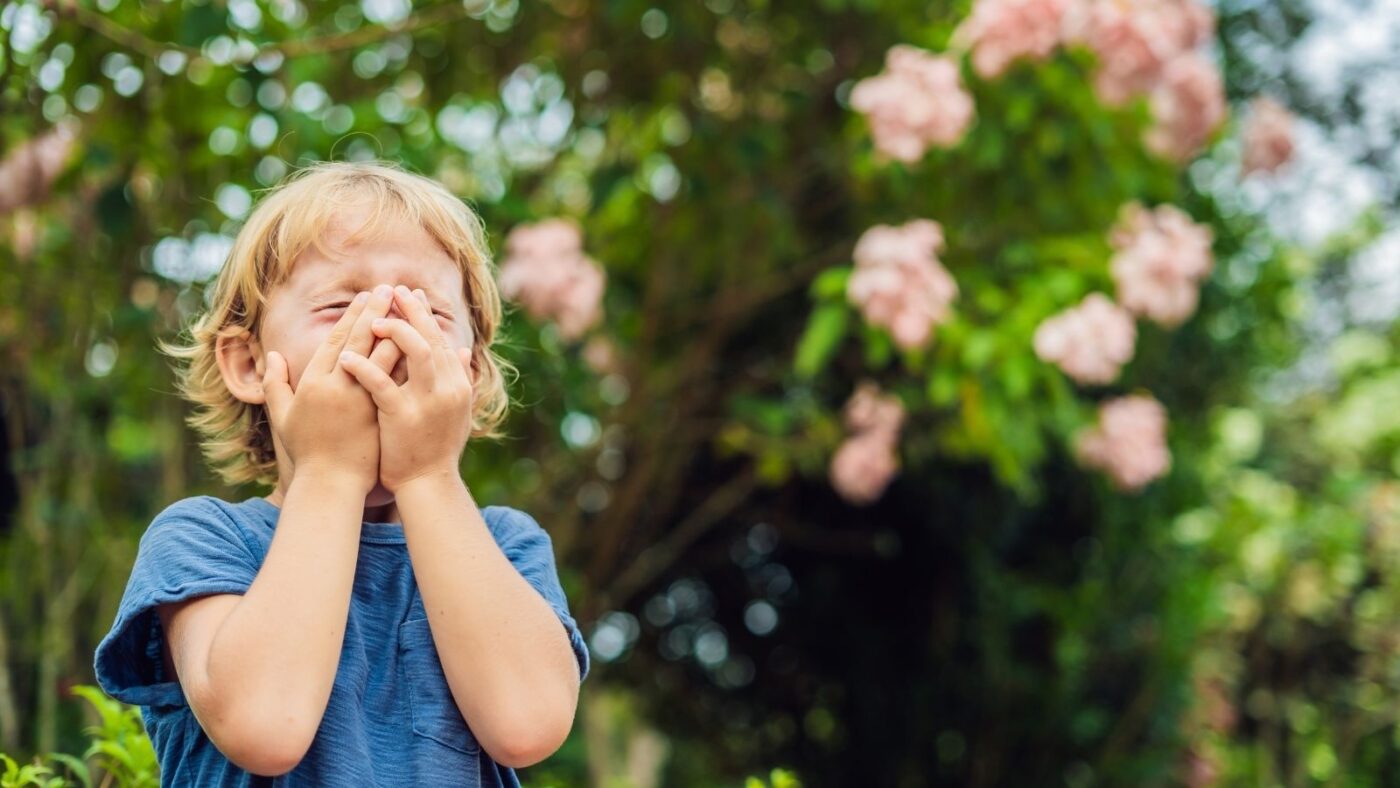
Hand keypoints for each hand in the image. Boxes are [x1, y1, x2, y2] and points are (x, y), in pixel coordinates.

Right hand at [260, 285, 399, 492]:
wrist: (331, 484)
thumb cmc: (307, 452)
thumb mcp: (283, 417)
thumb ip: (276, 384)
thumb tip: (272, 354)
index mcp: (313, 384)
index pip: (336, 341)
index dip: (351, 317)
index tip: (363, 297)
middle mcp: (337, 387)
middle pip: (360, 341)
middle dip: (375, 312)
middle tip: (388, 289)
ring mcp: (361, 400)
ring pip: (382, 356)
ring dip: (395, 329)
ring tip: (407, 309)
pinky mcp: (381, 413)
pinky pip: (397, 380)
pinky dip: (408, 359)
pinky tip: (421, 342)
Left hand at [337, 284, 475, 492]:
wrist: (428, 484)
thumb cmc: (437, 450)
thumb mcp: (456, 411)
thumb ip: (460, 379)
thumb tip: (463, 350)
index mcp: (457, 384)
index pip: (440, 338)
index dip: (424, 314)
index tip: (408, 294)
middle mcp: (447, 388)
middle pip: (430, 337)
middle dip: (410, 310)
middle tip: (390, 290)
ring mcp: (427, 401)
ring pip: (415, 351)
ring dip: (392, 330)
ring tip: (371, 319)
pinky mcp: (403, 415)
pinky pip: (381, 384)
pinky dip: (364, 367)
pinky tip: (346, 357)